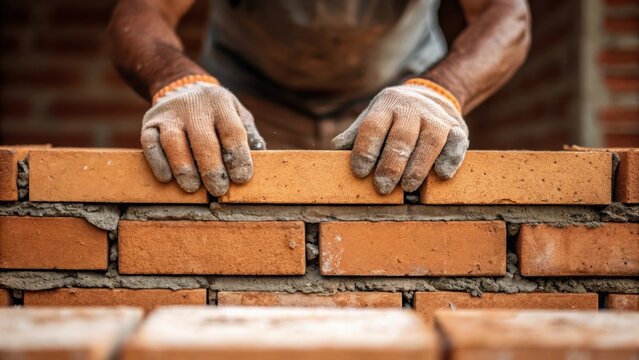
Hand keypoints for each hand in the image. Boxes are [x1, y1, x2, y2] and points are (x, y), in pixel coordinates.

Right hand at [141, 79, 265, 195]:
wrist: (181, 88)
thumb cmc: (217, 112)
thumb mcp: (237, 114)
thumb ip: (249, 135)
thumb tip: (263, 159)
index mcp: (221, 103)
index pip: (232, 132)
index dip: (238, 157)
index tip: (241, 179)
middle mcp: (194, 106)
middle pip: (203, 141)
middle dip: (212, 169)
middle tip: (219, 190)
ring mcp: (169, 114)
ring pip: (174, 142)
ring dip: (184, 169)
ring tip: (193, 188)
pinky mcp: (149, 122)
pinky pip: (150, 144)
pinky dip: (158, 163)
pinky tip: (168, 178)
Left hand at [332, 79, 468, 194]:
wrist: (432, 95)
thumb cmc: (393, 117)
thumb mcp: (372, 117)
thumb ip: (355, 135)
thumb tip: (334, 151)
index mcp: (386, 105)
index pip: (373, 126)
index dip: (366, 150)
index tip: (360, 172)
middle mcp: (412, 108)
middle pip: (402, 136)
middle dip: (391, 164)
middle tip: (383, 188)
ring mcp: (436, 117)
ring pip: (431, 139)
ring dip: (419, 166)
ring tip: (408, 187)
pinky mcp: (457, 128)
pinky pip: (457, 142)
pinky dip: (450, 159)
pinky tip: (440, 175)